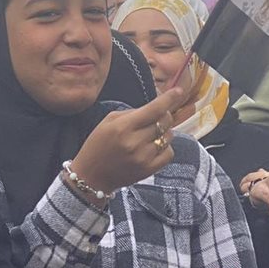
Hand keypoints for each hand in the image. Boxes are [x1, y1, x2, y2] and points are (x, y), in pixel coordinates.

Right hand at [69, 87, 184, 194]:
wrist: (91, 177)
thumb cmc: (97, 145)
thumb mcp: (107, 122)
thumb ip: (132, 113)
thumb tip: (156, 106)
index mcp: (123, 127)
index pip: (154, 109)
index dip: (169, 98)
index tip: (178, 90)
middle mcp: (134, 142)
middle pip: (165, 121)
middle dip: (164, 116)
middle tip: (155, 118)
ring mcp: (143, 157)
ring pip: (169, 136)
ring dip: (163, 132)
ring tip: (149, 136)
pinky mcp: (148, 170)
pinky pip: (169, 153)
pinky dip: (165, 148)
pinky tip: (153, 148)